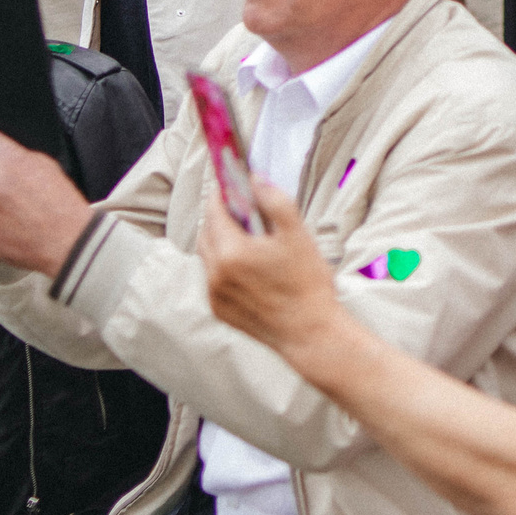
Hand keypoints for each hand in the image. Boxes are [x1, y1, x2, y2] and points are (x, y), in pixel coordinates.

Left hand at [200, 181, 345, 366]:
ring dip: (220, 241)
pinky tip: (249, 266)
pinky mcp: (220, 311)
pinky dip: (223, 266)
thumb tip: (255, 181)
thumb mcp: (297, 234)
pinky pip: (213, 279)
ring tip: (248, 238)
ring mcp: (215, 295)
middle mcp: (216, 275)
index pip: (214, 211)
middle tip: (243, 209)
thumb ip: (274, 201)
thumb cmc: (307, 285)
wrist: (310, 333)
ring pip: (207, 256)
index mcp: (231, 253)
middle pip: (206, 232)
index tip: (231, 185)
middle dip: (220, 216)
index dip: (222, 194)